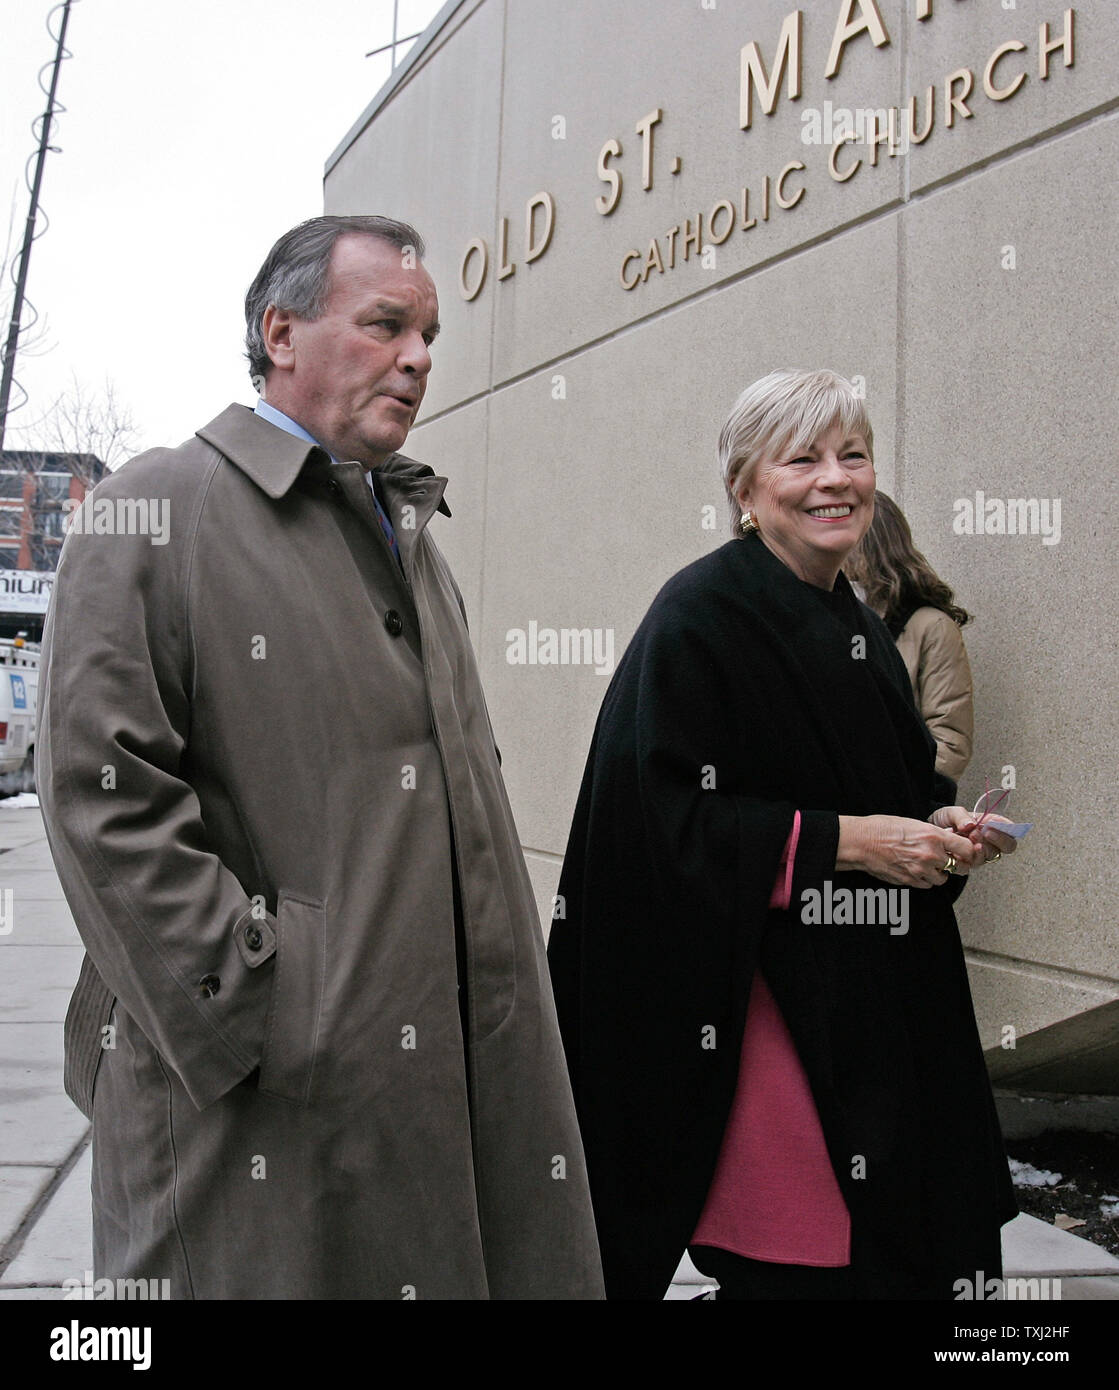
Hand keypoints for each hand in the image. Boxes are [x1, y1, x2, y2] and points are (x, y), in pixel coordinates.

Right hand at [837, 813, 981, 887]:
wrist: (862, 842)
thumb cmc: (883, 828)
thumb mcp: (914, 823)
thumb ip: (934, 834)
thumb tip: (948, 839)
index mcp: (933, 836)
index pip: (967, 848)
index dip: (968, 851)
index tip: (965, 851)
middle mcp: (931, 855)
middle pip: (958, 867)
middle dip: (955, 864)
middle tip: (949, 860)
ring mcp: (920, 870)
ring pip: (942, 879)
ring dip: (939, 873)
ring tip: (927, 864)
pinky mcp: (910, 881)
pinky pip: (926, 885)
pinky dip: (924, 880)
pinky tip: (915, 870)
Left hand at [937, 804, 1018, 864]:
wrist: (928, 832)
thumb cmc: (944, 821)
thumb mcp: (951, 812)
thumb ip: (961, 816)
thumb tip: (970, 824)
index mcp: (991, 825)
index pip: (1011, 831)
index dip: (1007, 831)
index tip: (992, 827)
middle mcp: (989, 841)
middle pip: (1007, 847)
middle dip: (996, 840)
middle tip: (982, 833)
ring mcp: (980, 853)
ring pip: (991, 856)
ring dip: (982, 848)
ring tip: (970, 838)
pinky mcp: (969, 863)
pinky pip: (974, 865)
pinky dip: (968, 858)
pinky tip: (960, 851)